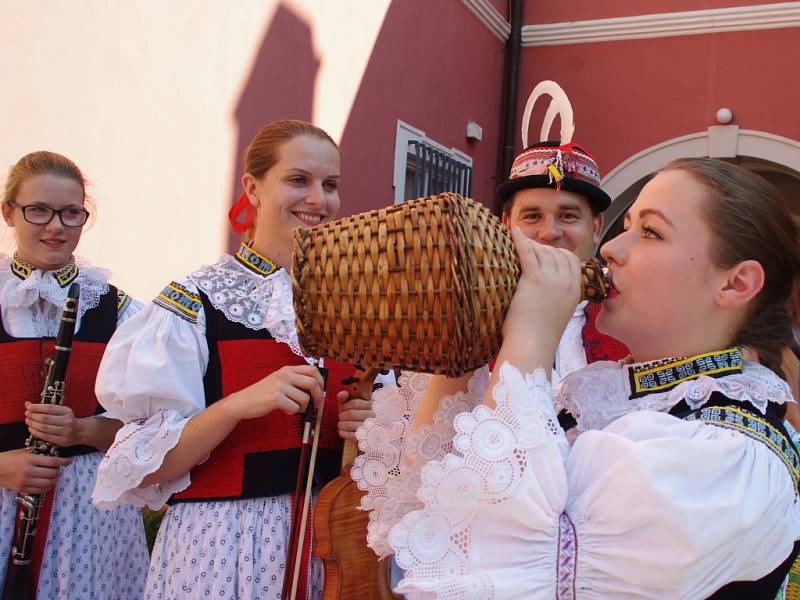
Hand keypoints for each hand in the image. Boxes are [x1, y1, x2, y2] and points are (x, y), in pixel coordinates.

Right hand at [0, 448, 69, 493]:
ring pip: (48, 483)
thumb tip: (51, 453)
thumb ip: (37, 453)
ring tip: (53, 476)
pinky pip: (40, 490)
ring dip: (54, 479)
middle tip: (58, 468)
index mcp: (30, 459)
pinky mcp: (22, 489)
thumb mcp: (22, 452)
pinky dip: (47, 487)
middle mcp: (29, 471)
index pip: (52, 461)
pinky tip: (47, 483)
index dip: (63, 462)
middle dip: (58, 471)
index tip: (68, 461)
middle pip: (52, 473)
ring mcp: (25, 481)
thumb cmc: (8, 458)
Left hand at [25, 402, 81, 446]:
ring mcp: (65, 431)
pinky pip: (45, 436)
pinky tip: (31, 429)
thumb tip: (28, 404)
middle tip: (27, 414)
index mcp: (67, 411)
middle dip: (33, 416)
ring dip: (33, 424)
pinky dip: (36, 432)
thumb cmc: (67, 420)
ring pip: (44, 428)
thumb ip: (46, 408)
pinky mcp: (62, 441)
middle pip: (45, 418)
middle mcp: (67, 421)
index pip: (49, 408)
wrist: (80, 432)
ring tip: (28, 421)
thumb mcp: (61, 411)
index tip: (28, 406)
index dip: (37, 407)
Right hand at [223, 365, 324, 420]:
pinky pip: (295, 407)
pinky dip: (292, 412)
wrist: (243, 401)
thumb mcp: (279, 381)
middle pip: (313, 383)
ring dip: (302, 407)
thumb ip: (295, 381)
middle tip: (315, 405)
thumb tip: (317, 389)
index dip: (321, 381)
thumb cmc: (263, 394)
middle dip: (317, 397)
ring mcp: (280, 385)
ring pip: (305, 398)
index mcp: (287, 369)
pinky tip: (284, 409)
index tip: (320, 391)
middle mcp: (284, 375)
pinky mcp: (276, 398)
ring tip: (292, 407)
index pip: (312, 370)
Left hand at [336, 390, 373, 439]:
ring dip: (341, 425)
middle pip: (351, 414)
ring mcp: (371, 427)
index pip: (356, 403)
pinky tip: (341, 432)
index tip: (342, 408)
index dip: (345, 406)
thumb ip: (346, 398)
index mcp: (372, 405)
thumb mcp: (352, 404)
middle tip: (340, 417)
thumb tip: (342, 394)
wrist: (367, 429)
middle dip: (342, 416)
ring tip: (340, 425)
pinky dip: (344, 433)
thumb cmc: (358, 414)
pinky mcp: (367, 437)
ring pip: (351, 425)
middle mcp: (374, 415)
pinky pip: (353, 435)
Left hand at [503, 228, 581, 344]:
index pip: (570, 260)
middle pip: (555, 253)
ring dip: (528, 245)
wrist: (532, 346)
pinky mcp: (535, 279)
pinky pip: (528, 251)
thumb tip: (548, 291)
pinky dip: (520, 240)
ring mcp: (552, 279)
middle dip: (540, 248)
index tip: (542, 255)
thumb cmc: (539, 336)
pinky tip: (512, 232)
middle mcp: (566, 282)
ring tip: (516, 243)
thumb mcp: (558, 314)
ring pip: (541, 251)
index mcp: (575, 290)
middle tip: (524, 249)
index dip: (555, 254)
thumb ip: (558, 297)